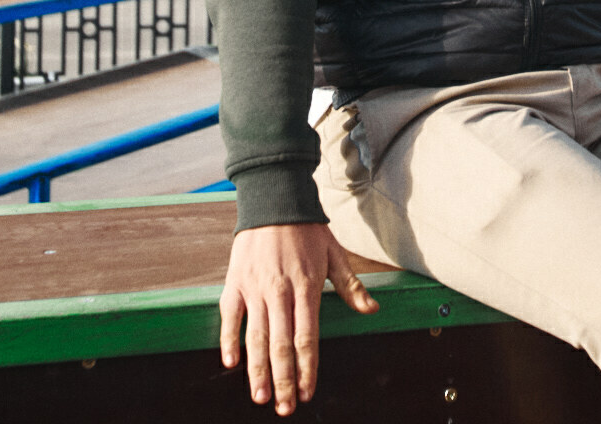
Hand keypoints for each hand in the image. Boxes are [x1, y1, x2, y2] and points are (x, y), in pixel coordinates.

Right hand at [219, 222, 379, 414]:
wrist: (274, 198)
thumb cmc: (307, 229)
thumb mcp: (334, 254)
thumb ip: (351, 285)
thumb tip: (372, 310)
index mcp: (307, 287)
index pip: (307, 337)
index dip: (308, 368)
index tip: (308, 392)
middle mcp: (280, 291)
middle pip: (281, 345)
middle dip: (284, 379)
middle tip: (285, 408)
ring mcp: (255, 288)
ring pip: (255, 337)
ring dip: (257, 370)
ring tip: (260, 396)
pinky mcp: (235, 282)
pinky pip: (229, 316)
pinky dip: (228, 340)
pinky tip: (230, 363)